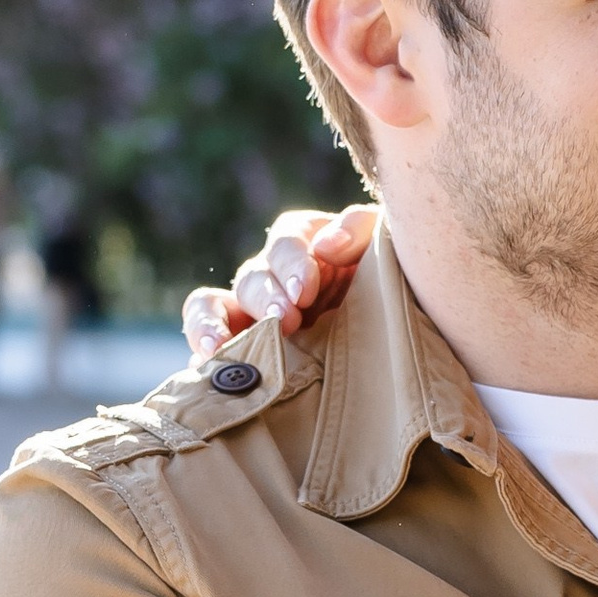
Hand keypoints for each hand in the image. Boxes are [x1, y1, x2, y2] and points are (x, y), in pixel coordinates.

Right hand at [182, 204, 377, 358]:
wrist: (397, 351)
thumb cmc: (394, 293)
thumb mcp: (387, 255)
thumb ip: (362, 233)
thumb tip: (327, 246)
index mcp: (311, 247)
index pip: (288, 239)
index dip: (292, 261)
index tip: (305, 288)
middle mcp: (275, 277)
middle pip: (254, 276)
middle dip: (267, 297)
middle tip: (287, 320)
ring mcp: (252, 314)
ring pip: (214, 305)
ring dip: (215, 322)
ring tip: (220, 347)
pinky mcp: (241, 349)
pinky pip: (204, 340)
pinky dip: (200, 346)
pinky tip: (205, 363)